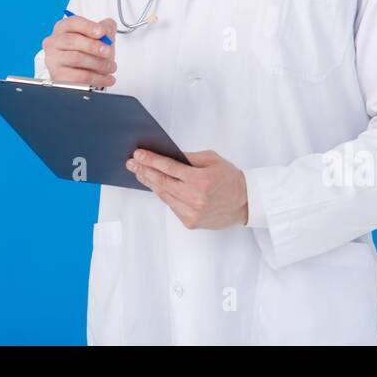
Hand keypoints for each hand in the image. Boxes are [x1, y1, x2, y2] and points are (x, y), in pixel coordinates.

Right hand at [41, 14, 116, 87]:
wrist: (82, 76)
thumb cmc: (88, 53)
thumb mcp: (98, 38)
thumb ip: (105, 28)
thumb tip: (108, 25)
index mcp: (63, 28)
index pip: (71, 23)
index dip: (87, 27)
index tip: (102, 32)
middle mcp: (54, 42)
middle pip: (71, 40)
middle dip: (93, 46)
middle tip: (108, 51)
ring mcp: (54, 60)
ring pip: (76, 58)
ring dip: (98, 63)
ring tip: (111, 67)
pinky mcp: (58, 76)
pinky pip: (79, 77)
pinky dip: (97, 78)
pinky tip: (107, 78)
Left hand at [126, 149, 247, 228]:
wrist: (245, 203)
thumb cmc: (230, 178)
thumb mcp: (211, 160)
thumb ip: (188, 158)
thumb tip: (167, 154)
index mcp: (200, 180)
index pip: (169, 168)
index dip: (151, 160)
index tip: (138, 154)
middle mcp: (195, 198)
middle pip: (161, 183)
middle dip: (144, 171)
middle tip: (131, 163)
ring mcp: (191, 212)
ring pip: (164, 196)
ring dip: (149, 183)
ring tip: (139, 173)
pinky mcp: (190, 222)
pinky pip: (171, 205)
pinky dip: (163, 195)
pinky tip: (155, 186)